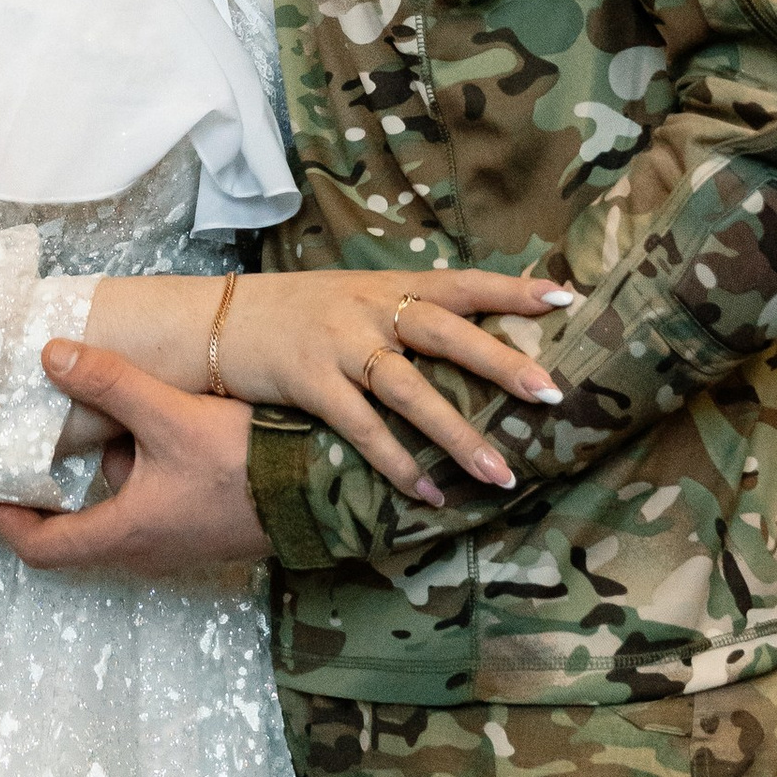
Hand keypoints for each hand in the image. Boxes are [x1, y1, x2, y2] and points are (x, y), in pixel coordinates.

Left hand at [0, 345, 266, 575]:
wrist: (323, 492)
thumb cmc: (243, 464)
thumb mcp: (168, 416)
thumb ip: (109, 384)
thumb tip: (47, 353)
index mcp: (125, 533)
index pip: (41, 546)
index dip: (1, 522)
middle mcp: (144, 549)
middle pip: (73, 533)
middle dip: (42, 497)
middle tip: (14, 456)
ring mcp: (175, 543)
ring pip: (114, 514)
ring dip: (96, 477)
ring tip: (82, 426)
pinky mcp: (200, 528)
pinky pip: (147, 506)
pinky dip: (131, 473)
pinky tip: (145, 428)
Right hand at [208, 266, 570, 502]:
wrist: (211, 322)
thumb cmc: (290, 314)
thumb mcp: (349, 297)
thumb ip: (400, 312)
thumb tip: (464, 340)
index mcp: (387, 285)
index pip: (460, 282)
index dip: (512, 290)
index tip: (565, 300)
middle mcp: (370, 309)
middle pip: (447, 332)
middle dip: (501, 363)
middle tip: (552, 392)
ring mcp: (339, 345)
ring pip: (411, 389)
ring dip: (459, 435)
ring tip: (501, 473)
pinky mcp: (308, 382)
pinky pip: (361, 429)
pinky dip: (396, 462)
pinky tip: (428, 494)